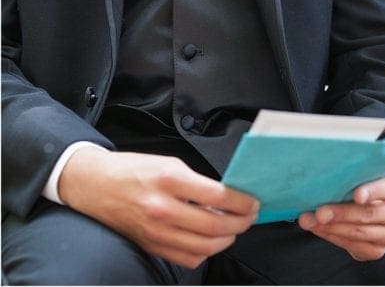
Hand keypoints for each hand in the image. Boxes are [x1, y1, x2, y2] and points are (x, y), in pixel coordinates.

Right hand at [59, 149, 259, 268]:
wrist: (94, 185)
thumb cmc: (133, 170)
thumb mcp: (170, 164)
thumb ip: (199, 182)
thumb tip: (228, 196)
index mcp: (170, 180)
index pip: (219, 197)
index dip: (243, 202)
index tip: (253, 202)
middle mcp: (162, 208)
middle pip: (215, 227)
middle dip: (241, 223)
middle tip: (250, 216)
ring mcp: (155, 232)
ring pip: (204, 248)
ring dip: (226, 240)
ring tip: (234, 228)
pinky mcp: (150, 246)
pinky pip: (186, 258)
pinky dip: (204, 253)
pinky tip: (209, 240)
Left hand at [297, 171, 384, 261]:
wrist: (371, 205)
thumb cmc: (365, 183)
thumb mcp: (366, 172)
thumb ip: (355, 173)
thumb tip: (327, 173)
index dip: (373, 191)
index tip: (356, 195)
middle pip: (370, 213)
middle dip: (341, 213)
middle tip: (320, 212)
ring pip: (360, 232)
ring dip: (331, 227)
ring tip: (310, 221)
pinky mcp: (379, 250)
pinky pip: (354, 246)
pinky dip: (333, 237)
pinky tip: (319, 229)